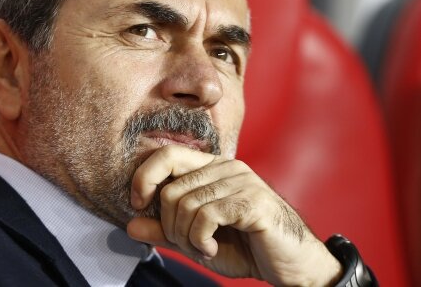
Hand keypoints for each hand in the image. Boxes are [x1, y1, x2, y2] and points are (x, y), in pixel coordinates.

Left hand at [126, 145, 342, 285]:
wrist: (291, 265)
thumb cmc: (246, 248)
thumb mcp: (196, 240)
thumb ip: (164, 231)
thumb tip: (130, 225)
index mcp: (212, 168)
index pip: (167, 155)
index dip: (144, 177)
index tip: (137, 204)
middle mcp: (226, 167)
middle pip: (171, 189)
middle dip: (170, 226)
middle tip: (187, 243)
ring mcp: (241, 181)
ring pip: (186, 204)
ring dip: (187, 237)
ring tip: (203, 247)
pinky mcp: (252, 201)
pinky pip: (206, 215)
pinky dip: (201, 239)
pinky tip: (211, 248)